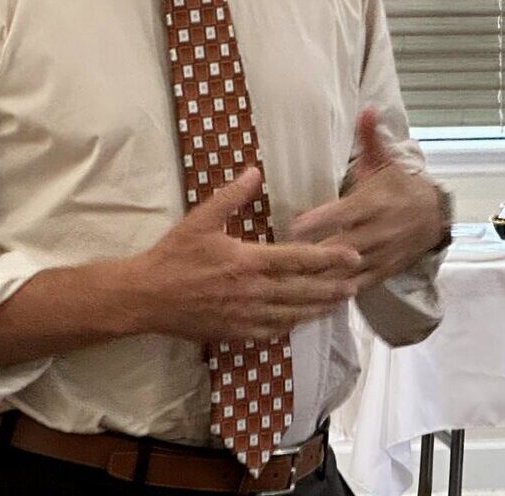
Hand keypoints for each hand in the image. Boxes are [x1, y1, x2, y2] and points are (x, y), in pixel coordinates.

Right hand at [126, 167, 362, 343]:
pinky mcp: (236, 333)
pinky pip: (272, 332)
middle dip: (333, 287)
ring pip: (293, 314)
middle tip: (357, 283)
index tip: (352, 256)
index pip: (298, 259)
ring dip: (319, 308)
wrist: (147, 297)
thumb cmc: (173, 256)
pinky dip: (292, 326)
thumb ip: (231, 196)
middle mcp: (253, 292)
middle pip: (303, 291)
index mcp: (248, 261)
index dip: (329, 258)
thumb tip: (255, 172)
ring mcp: (246, 316)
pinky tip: (302, 321)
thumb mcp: (201, 219)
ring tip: (339, 303)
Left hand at [288, 107, 451, 290]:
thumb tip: (367, 108)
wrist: (433, 216)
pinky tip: (313, 303)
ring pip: (348, 271)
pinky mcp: (383, 272)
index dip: (321, 220)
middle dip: (314, 255)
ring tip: (290, 288)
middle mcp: (377, 231)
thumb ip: (370, 138)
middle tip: (280, 261)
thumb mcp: (384, 161)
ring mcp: (381, 255)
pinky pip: (359, 286)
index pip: (344, 213)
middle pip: (342, 246)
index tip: (295, 225)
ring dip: (321, 280)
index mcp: (373, 203)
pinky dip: (338, 295)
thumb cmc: (397, 186)